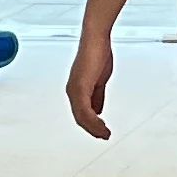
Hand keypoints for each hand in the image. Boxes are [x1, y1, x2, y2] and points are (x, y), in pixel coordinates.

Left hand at [66, 24, 115, 139]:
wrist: (95, 39)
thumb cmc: (97, 53)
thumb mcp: (99, 80)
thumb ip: (97, 95)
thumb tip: (98, 110)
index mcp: (76, 89)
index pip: (81, 113)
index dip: (91, 124)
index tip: (101, 131)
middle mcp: (72, 91)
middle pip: (80, 118)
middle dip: (93, 129)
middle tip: (104, 136)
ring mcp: (74, 90)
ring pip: (81, 117)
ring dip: (94, 128)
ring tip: (105, 134)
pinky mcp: (79, 87)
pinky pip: (85, 110)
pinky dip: (94, 120)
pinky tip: (101, 125)